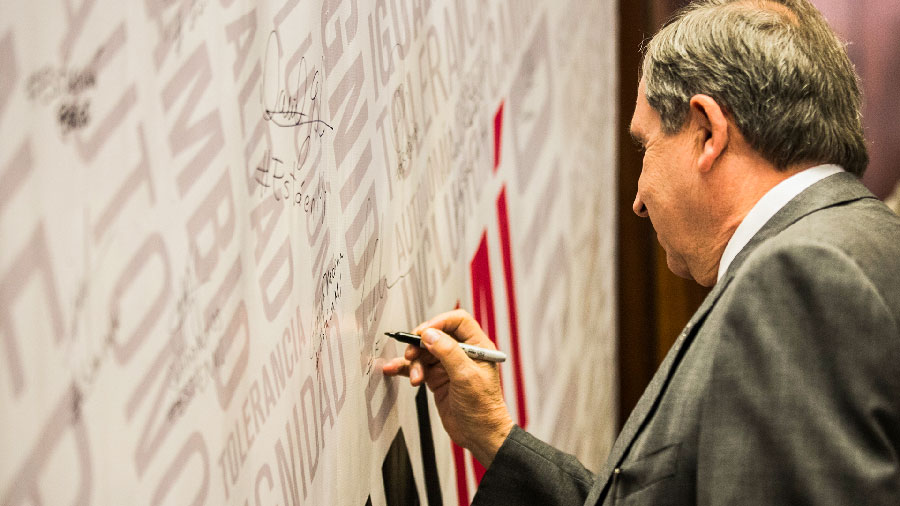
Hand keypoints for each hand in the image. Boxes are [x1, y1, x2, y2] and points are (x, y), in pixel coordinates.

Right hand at [382, 309, 513, 466]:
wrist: (479, 435)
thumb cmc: (483, 408)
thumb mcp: (466, 376)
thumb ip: (448, 353)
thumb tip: (430, 334)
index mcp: (477, 346)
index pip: (458, 322)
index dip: (440, 322)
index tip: (424, 332)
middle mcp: (462, 353)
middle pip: (436, 336)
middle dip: (421, 344)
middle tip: (412, 353)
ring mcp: (448, 366)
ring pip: (425, 352)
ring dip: (414, 362)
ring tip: (416, 378)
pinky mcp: (437, 379)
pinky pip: (418, 367)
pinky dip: (406, 368)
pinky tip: (393, 369)